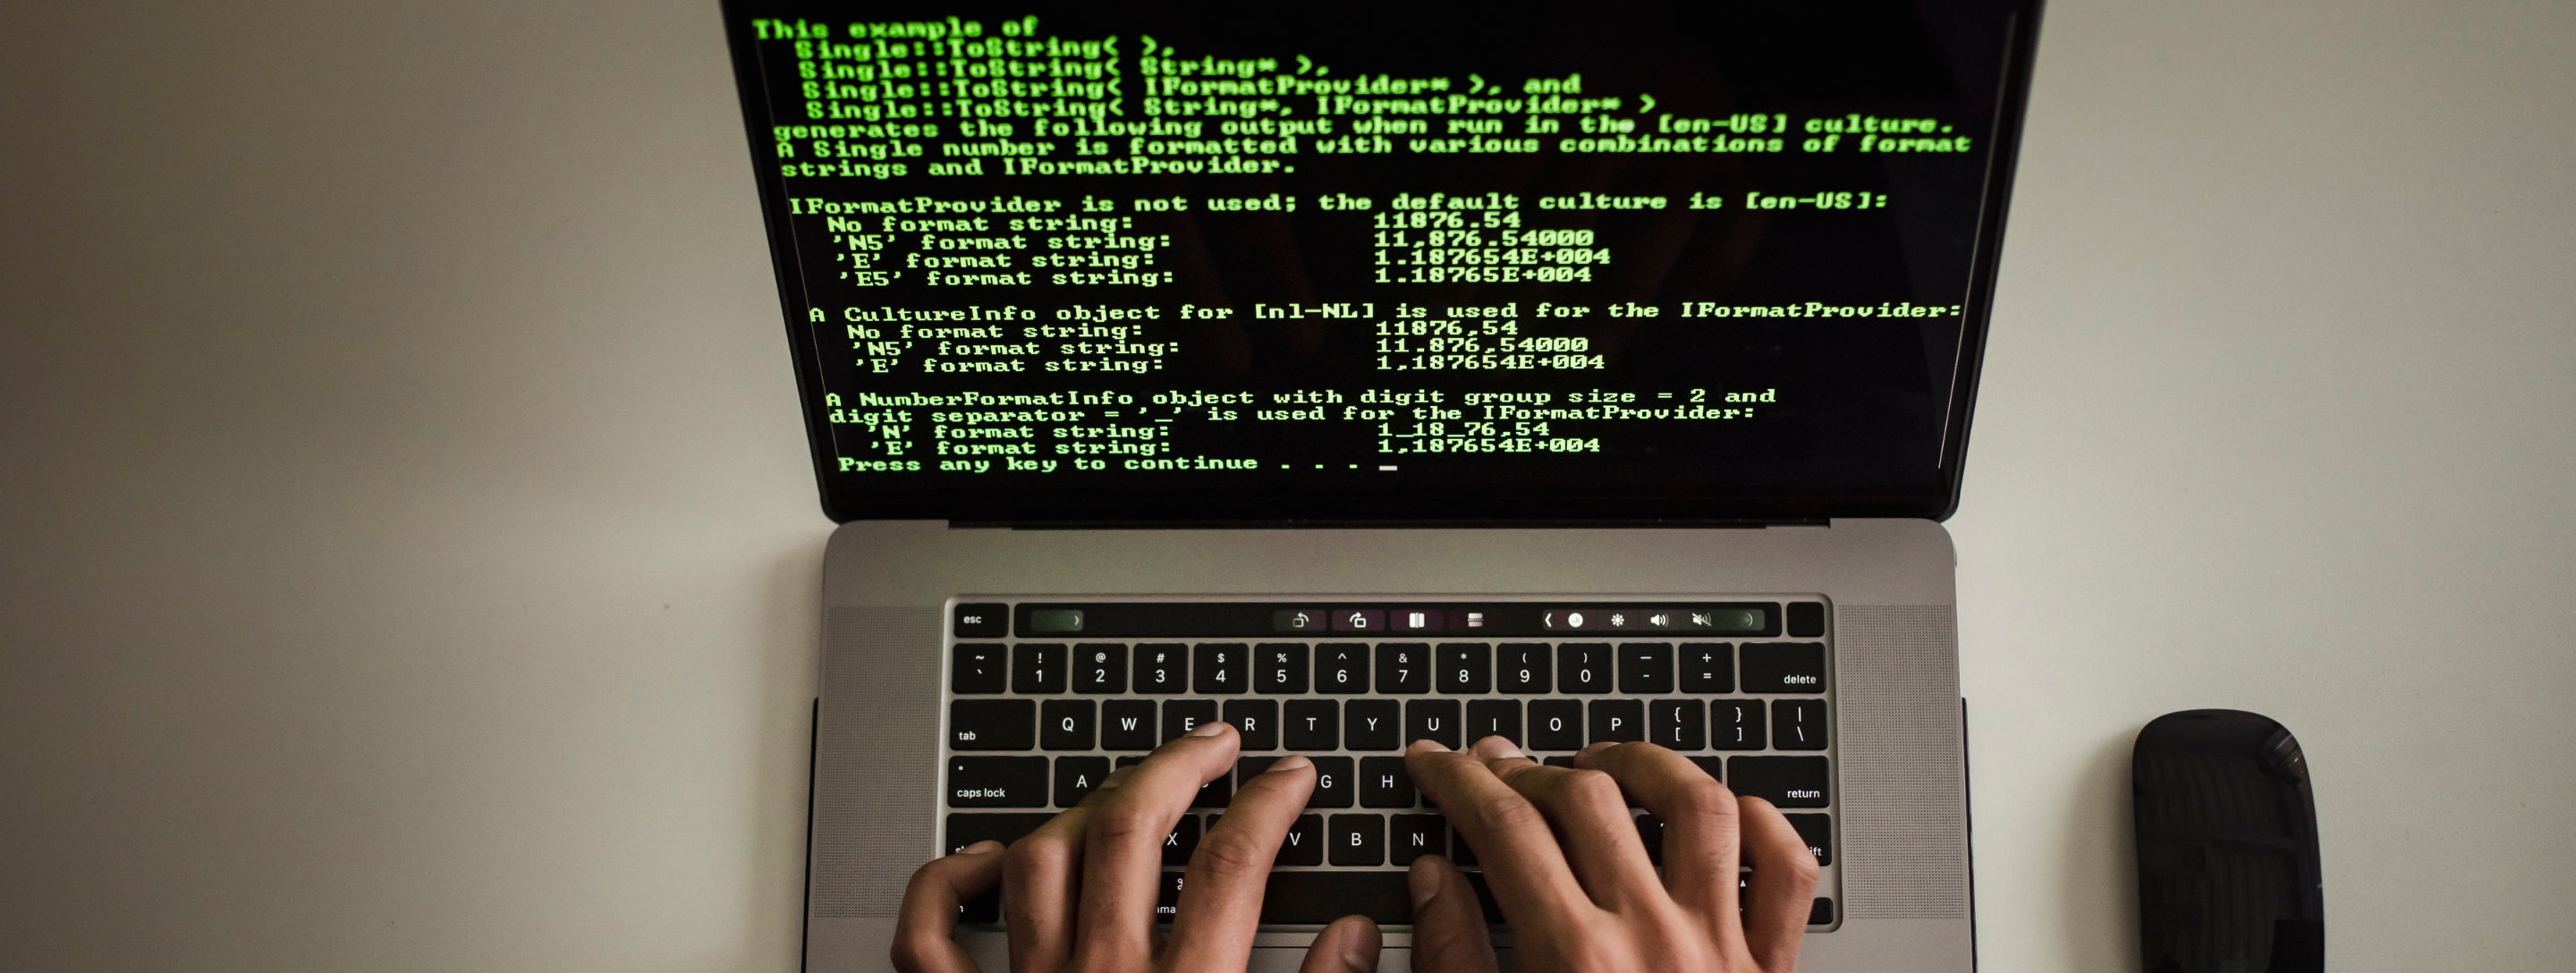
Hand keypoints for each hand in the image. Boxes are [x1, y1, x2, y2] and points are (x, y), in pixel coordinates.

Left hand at [892, 722, 1379, 972]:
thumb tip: (1357, 938)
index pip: (1234, 865)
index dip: (1269, 803)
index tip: (1292, 775)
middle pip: (1131, 831)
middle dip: (1177, 767)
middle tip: (1215, 744)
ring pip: (1039, 859)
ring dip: (1083, 808)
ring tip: (1125, 792)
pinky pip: (931, 934)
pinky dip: (948, 882)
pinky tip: (985, 860)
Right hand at [1399, 736, 1819, 972]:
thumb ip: (1456, 962)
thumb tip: (1434, 880)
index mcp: (1573, 961)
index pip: (1503, 827)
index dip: (1457, 780)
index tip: (1434, 764)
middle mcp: (1652, 940)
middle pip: (1586, 800)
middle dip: (1528, 767)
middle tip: (1494, 767)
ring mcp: (1721, 947)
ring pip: (1696, 804)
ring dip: (1643, 765)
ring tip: (1599, 764)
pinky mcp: (1772, 970)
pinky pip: (1783, 870)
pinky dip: (1759, 824)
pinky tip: (1716, 814)